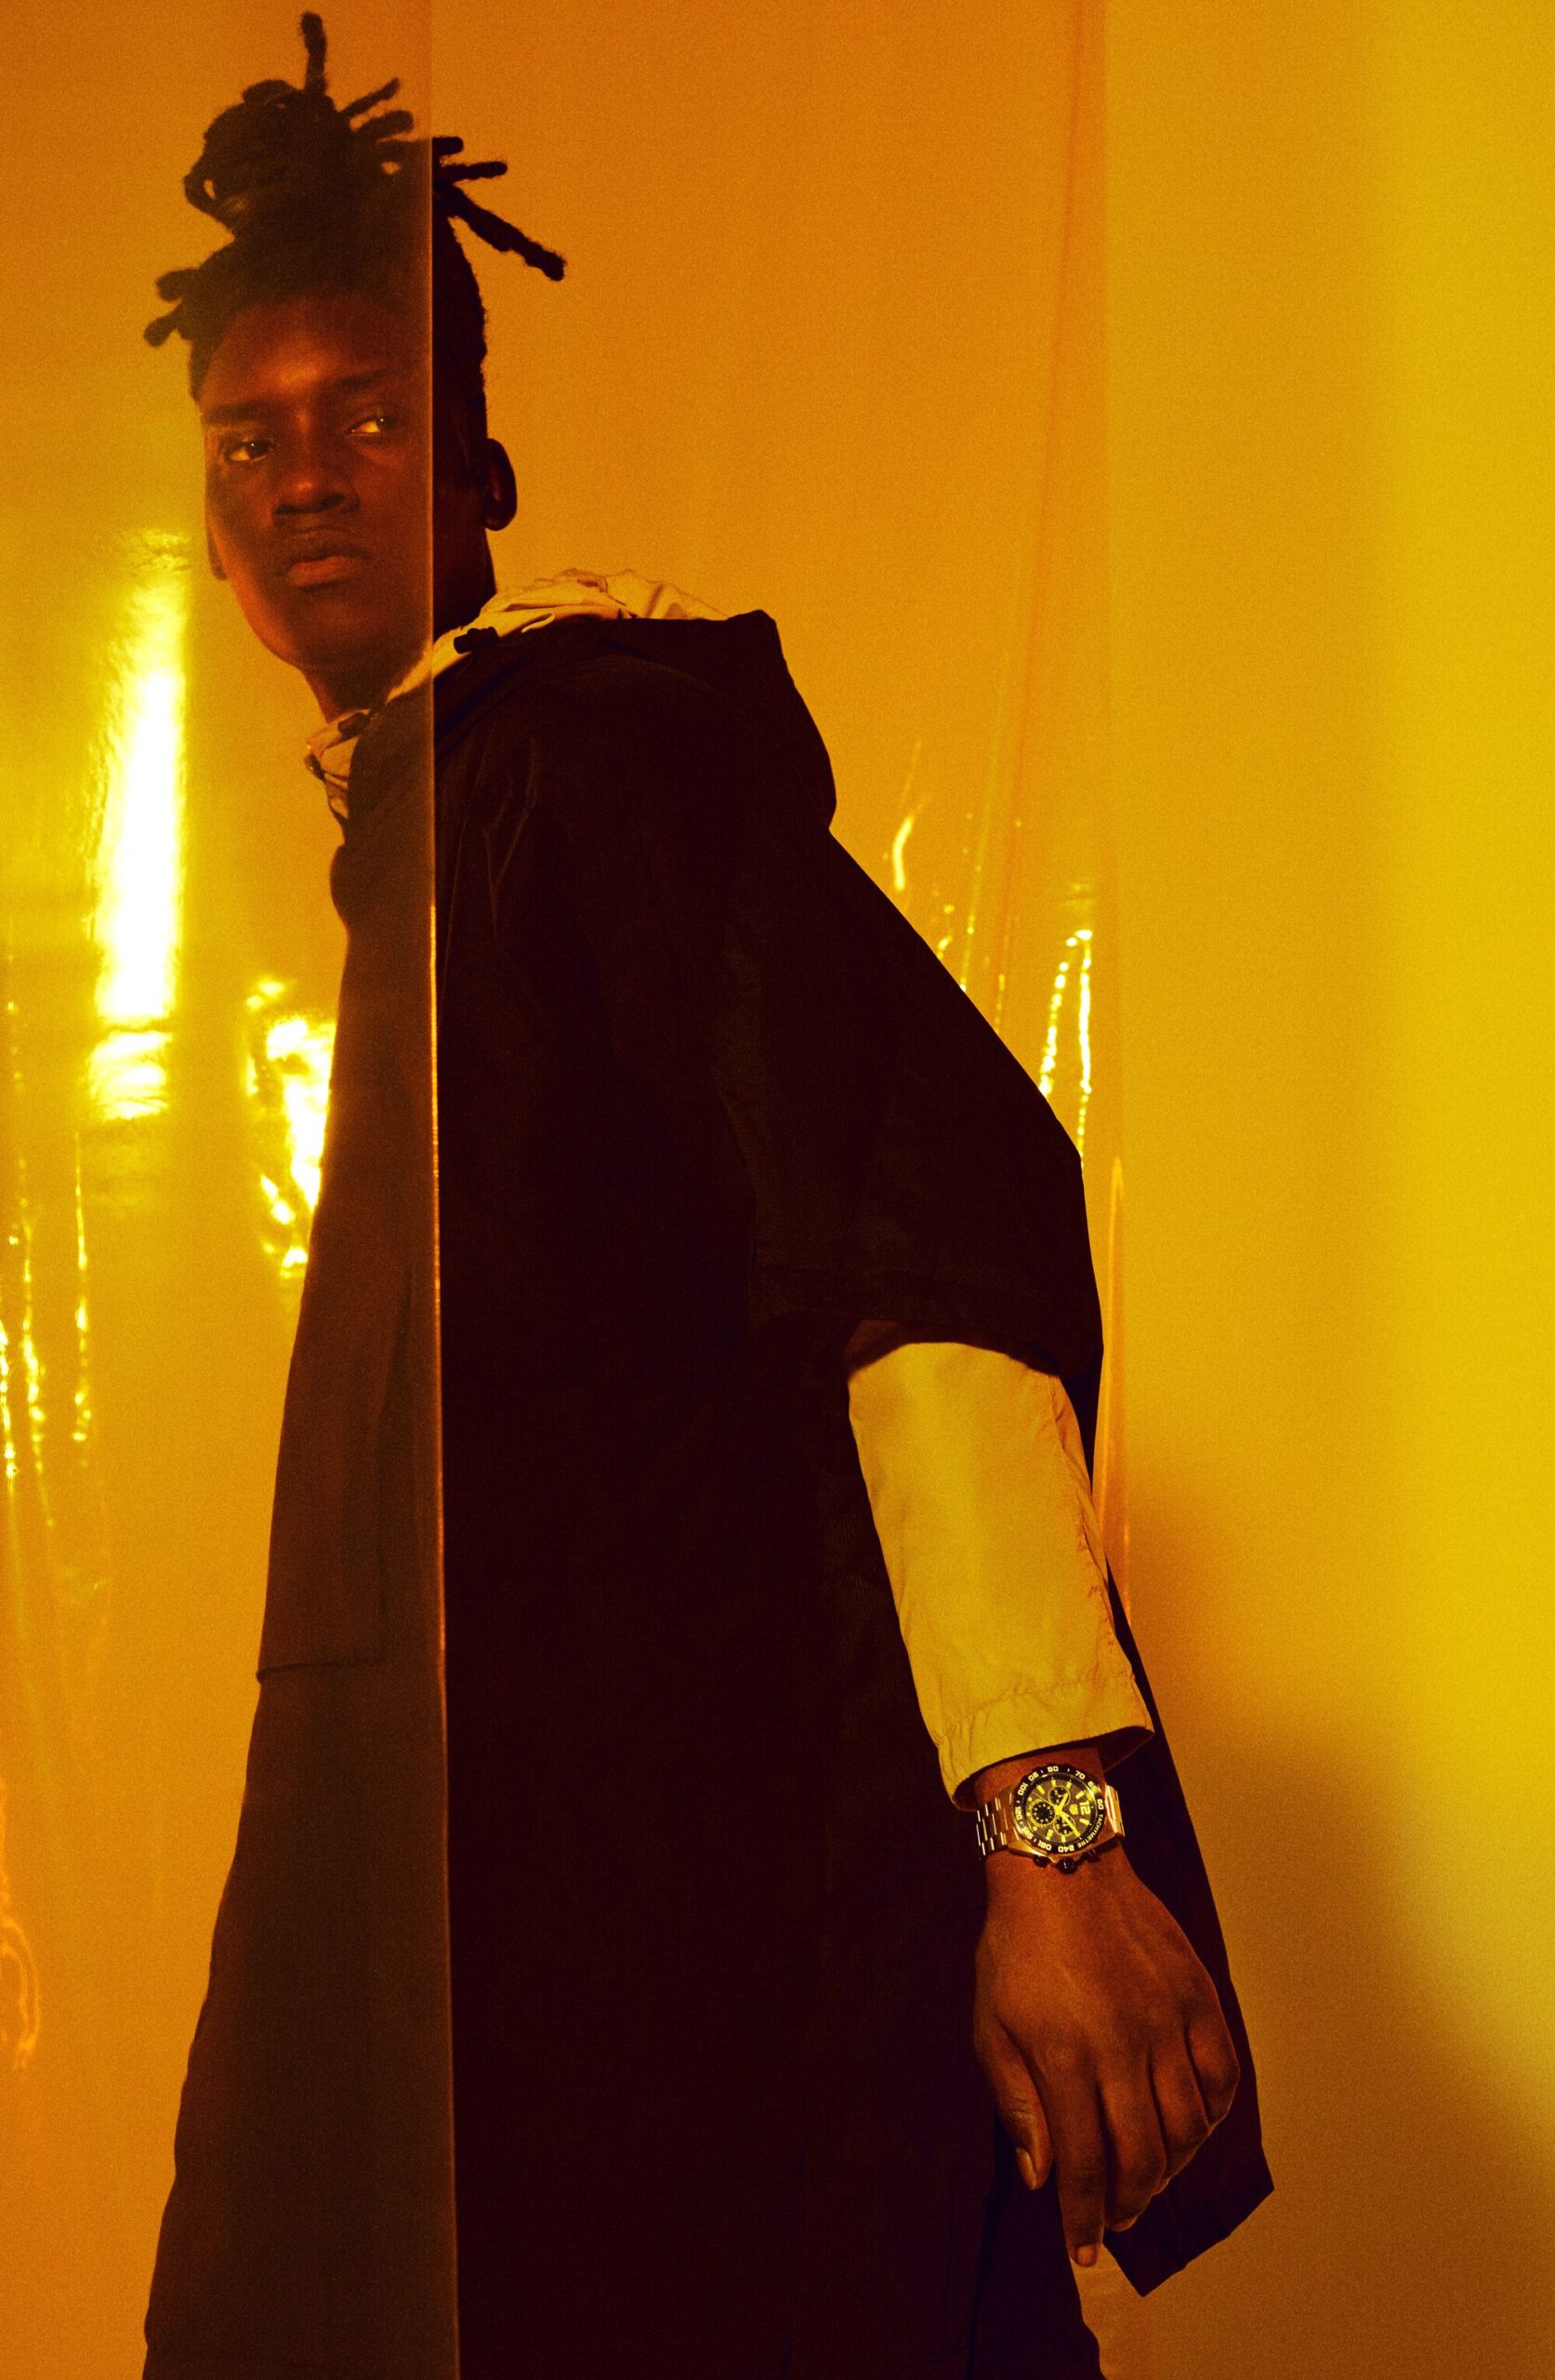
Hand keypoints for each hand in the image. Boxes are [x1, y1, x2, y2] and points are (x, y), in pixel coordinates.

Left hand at [972, 1842, 1239, 2265]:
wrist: (1061, 1863)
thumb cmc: (1016, 1947)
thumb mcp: (991, 2024)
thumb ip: (1017, 2104)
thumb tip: (1042, 2178)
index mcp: (1065, 2054)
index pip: (1086, 2165)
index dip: (1086, 2219)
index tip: (1083, 2249)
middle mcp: (1124, 2043)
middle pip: (1143, 2159)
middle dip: (1127, 2204)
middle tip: (1112, 2218)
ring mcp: (1168, 2019)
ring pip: (1188, 2128)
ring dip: (1169, 2169)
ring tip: (1145, 2178)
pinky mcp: (1198, 1996)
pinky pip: (1222, 2077)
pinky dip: (1211, 2116)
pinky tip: (1187, 2127)